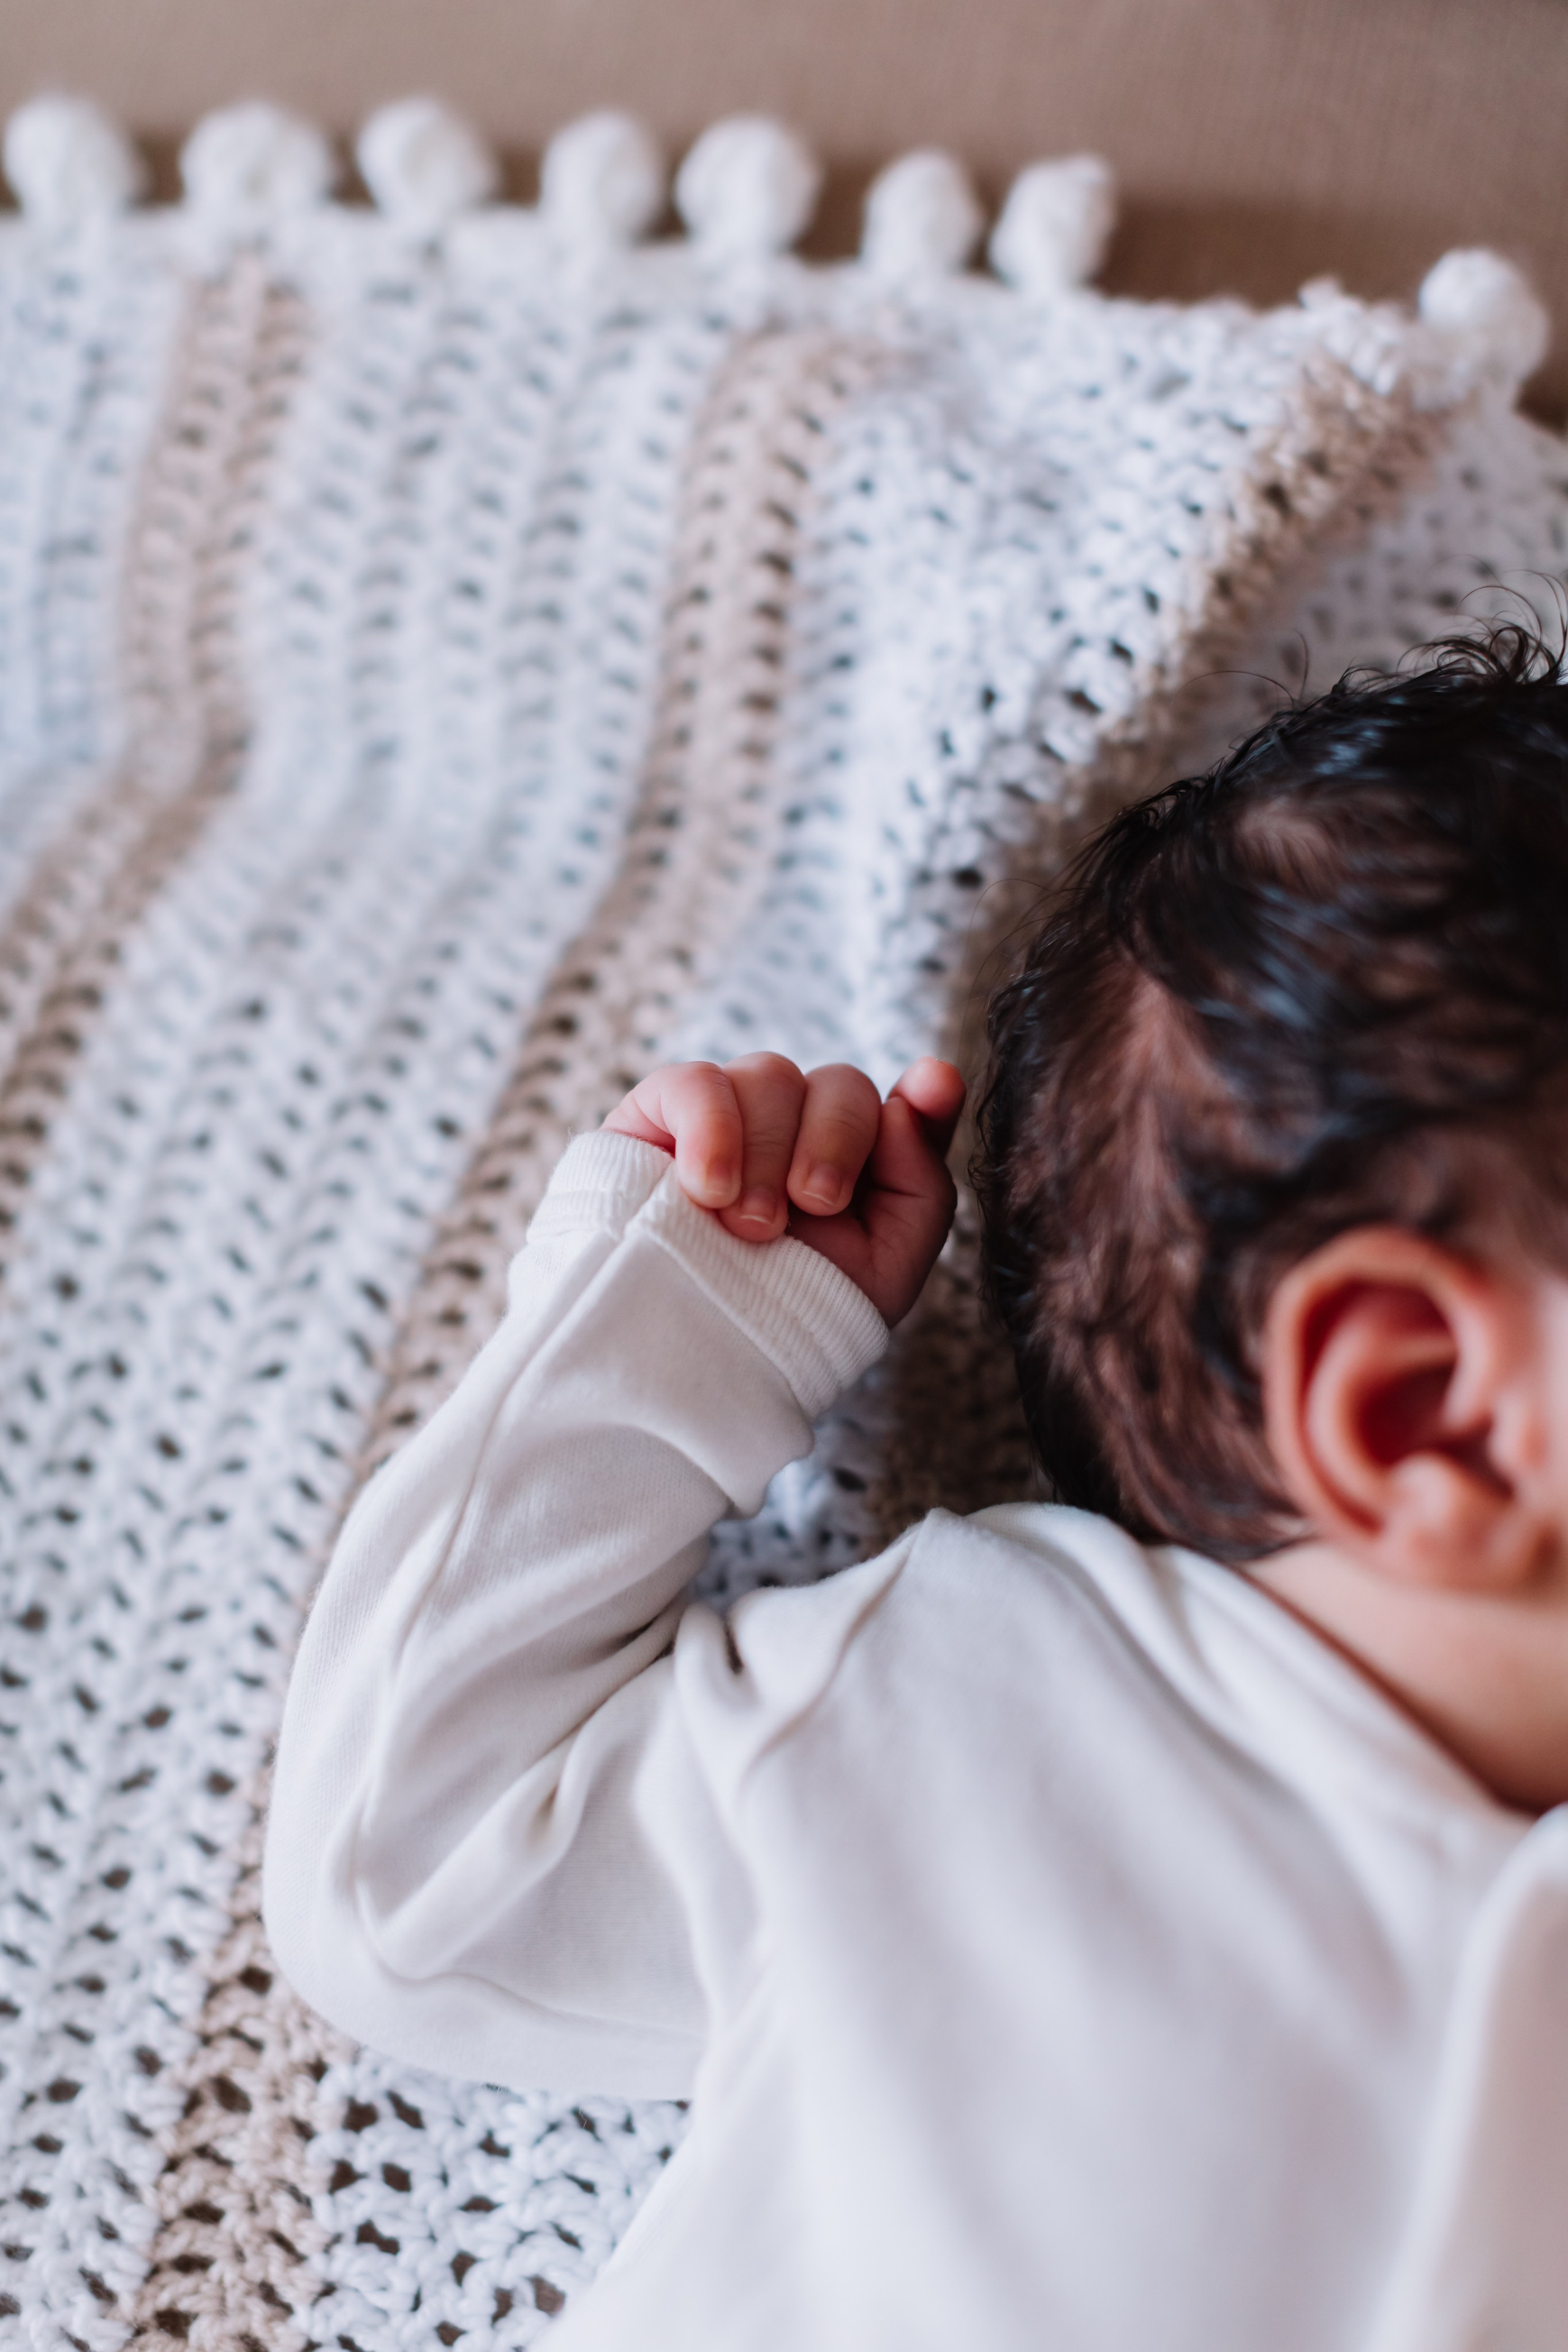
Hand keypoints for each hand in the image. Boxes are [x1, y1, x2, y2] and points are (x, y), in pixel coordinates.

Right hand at [603, 1053, 966, 1325]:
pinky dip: (712, 1129)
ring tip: (749, 1226)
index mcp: (856, 1165)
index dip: (926, 1093)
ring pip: (770, 1075)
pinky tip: (708, 1189)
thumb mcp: (883, 1272)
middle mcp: (796, 1129)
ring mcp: (730, 1116)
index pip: (902, 1106)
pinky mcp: (660, 1116)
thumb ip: (920, 1186)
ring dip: (768, 1153)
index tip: (933, 1085)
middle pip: (839, 1083)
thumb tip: (912, 1097)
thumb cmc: (789, 1317)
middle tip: (812, 1208)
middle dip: (835, 1143)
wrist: (691, 1354)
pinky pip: (696, 1081)